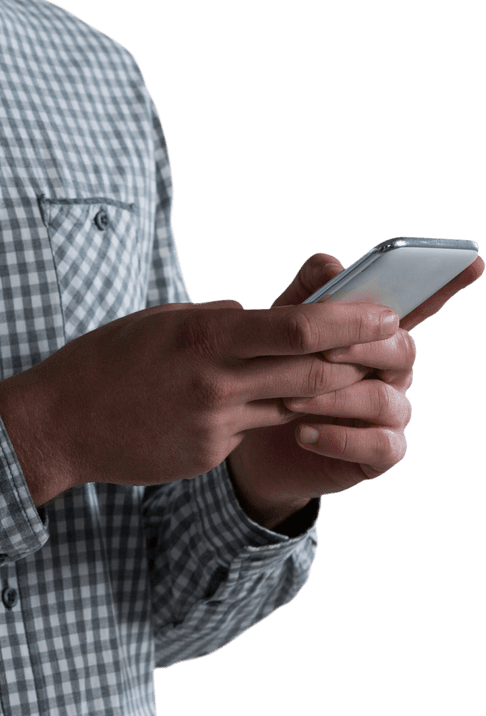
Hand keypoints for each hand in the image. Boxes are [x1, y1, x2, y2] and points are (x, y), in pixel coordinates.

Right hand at [0, 285, 401, 505]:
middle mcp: (216, 385)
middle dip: (359, 359)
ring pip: (291, 405)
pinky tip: (244, 404)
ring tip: (344, 375)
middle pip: (313, 372)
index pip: (299, 328)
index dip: (351, 322)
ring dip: (323, 390)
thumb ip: (216, 321)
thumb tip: (259, 318)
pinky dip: (260, 413)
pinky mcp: (208, 455)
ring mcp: (214, 426)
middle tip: (387, 345)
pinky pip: (250, 428)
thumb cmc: (103, 363)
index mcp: (204, 339)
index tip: (384, 313)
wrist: (59, 426)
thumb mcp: (159, 321)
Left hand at [226, 251, 482, 520]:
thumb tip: (330, 264)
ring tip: (289, 403)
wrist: (251, 442)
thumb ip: (305, 297)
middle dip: (365, 348)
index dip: (446, 286)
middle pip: (401, 351)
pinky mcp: (378, 453)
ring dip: (336, 398)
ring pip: (384, 399)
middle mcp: (393, 373)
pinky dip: (339, 439)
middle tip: (323, 351)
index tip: (472, 261)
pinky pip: (378, 445)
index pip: (417, 307)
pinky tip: (303, 434)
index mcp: (375, 337)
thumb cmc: (272, 378)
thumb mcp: (279, 333)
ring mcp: (390, 414)